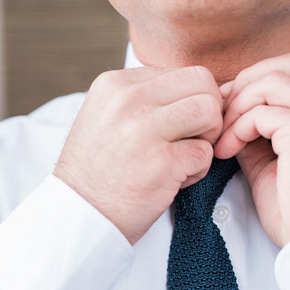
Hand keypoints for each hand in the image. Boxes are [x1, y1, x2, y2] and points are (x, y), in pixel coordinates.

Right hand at [54, 66, 222, 243]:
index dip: (192, 101)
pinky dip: (198, 171)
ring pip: (210, 111)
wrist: (79, 216)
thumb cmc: (100, 170)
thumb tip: (202, 89)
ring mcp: (145, 129)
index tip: (175, 128)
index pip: (184, 73)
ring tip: (185, 158)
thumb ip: (145, 98)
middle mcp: (129, 99)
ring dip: (208, 138)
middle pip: (203, 84)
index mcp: (116, 83)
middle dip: (209, 114)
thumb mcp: (108, 117)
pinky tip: (173, 181)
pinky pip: (206, 153)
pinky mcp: (162, 162)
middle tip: (193, 140)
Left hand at [214, 53, 289, 246]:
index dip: (257, 82)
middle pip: (286, 64)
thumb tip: (229, 115)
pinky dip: (238, 127)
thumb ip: (259, 133)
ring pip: (273, 81)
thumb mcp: (276, 164)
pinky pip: (263, 111)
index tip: (229, 110)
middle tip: (220, 116)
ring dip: (238, 106)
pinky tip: (227, 151)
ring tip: (223, 138)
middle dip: (246, 84)